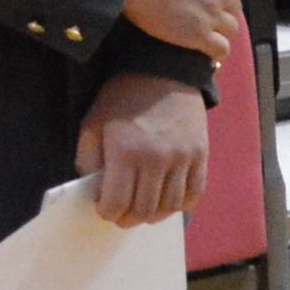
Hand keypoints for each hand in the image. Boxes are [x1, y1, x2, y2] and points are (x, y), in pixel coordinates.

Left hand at [74, 73, 210, 227]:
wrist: (164, 70)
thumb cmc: (122, 98)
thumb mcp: (92, 124)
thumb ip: (88, 160)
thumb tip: (96, 189)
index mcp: (125, 152)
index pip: (116, 203)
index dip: (107, 212)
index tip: (104, 207)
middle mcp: (156, 159)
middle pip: (144, 210)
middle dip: (128, 218)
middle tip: (122, 214)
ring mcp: (183, 158)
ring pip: (170, 207)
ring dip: (154, 215)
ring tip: (144, 208)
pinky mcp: (201, 155)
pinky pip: (195, 194)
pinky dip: (181, 205)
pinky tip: (168, 200)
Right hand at [120, 0, 252, 57]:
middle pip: (235, 9)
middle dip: (223, 11)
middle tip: (204, 12)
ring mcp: (213, 15)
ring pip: (231, 30)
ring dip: (221, 32)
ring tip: (204, 33)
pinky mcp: (199, 35)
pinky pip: (220, 50)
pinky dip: (215, 51)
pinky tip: (204, 49)